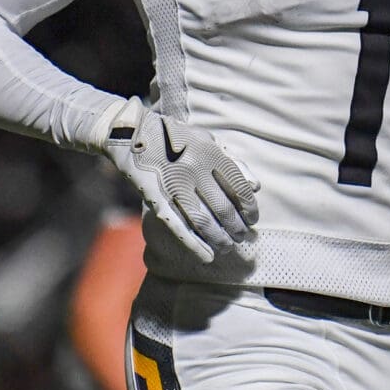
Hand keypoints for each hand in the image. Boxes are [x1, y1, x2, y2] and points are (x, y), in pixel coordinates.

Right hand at [101, 97, 258, 262]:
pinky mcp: (156, 199)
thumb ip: (233, 162)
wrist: (132, 134)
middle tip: (242, 237)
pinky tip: (207, 256)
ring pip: (203, 222)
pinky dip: (194, 244)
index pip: (239, 188)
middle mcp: (194, 170)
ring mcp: (174, 185)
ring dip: (219, 239)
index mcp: (210, 153)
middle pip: (224, 209)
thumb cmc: (176, 138)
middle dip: (236, 228)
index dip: (249, 208)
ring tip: (227, 247)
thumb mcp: (207, 140)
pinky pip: (178, 226)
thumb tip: (256, 187)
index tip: (253, 219)